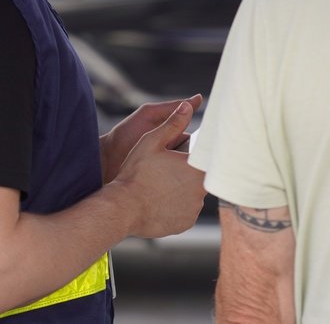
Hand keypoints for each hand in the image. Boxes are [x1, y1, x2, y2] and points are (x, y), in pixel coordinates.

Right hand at [111, 101, 206, 238]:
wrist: (122, 208)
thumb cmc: (136, 174)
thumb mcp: (152, 142)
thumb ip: (173, 124)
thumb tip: (188, 105)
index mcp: (197, 168)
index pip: (206, 158)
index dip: (195, 156)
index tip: (183, 157)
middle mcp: (201, 191)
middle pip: (198, 177)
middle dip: (186, 173)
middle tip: (166, 172)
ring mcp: (194, 209)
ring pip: (192, 194)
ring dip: (182, 190)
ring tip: (160, 187)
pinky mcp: (186, 223)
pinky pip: (185, 211)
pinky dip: (176, 206)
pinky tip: (160, 201)